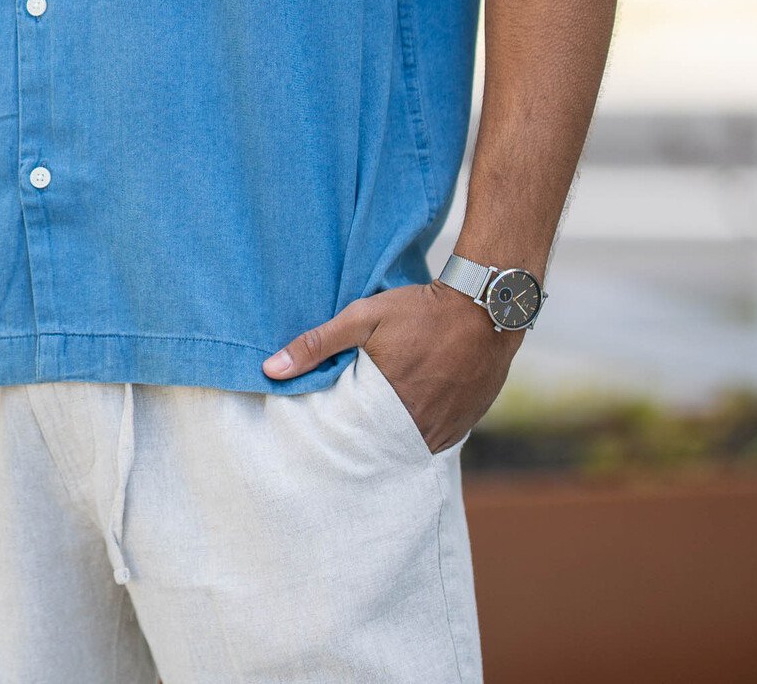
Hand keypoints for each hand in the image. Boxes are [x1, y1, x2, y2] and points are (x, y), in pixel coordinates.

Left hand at [262, 280, 521, 452]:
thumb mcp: (363, 318)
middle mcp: (419, 429)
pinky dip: (417, 435)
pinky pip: (433, 442)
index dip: (335, 438)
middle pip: (379, 449)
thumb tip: (270, 369)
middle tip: (345, 434)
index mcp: (388, 408)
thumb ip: (317, 344)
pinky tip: (407, 418)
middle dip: (362, 444)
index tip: (320, 435)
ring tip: (374, 428)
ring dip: (390, 441)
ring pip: (407, 449)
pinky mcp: (465, 427)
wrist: (486, 308)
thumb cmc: (420, 311)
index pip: (349, 440)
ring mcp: (446, 431)